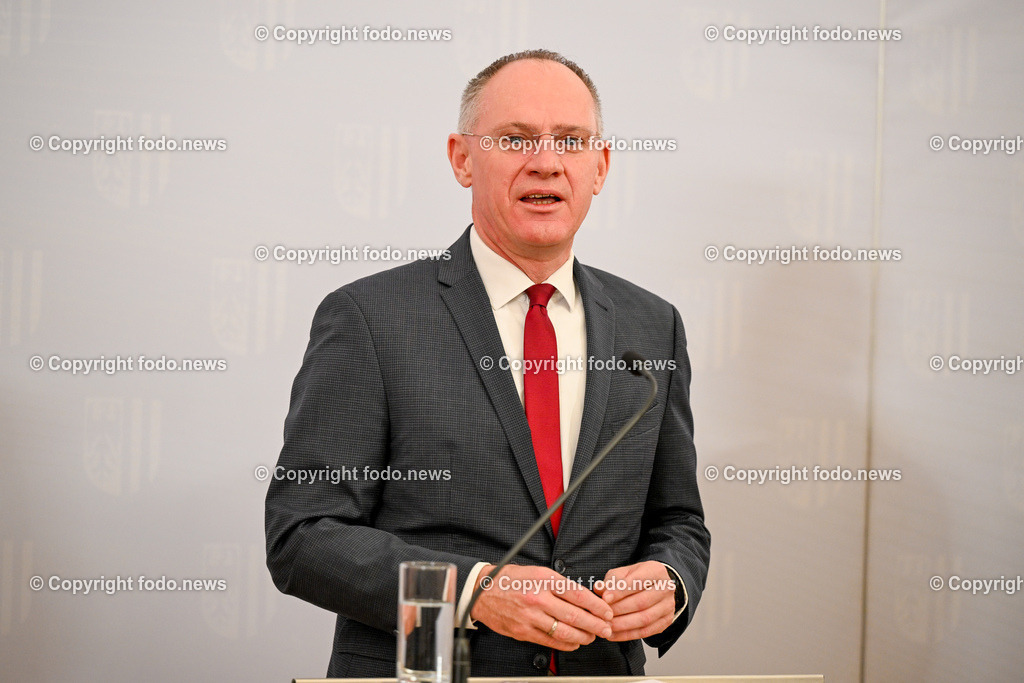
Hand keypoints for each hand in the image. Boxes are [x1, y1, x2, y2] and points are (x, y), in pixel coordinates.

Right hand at [470, 564, 613, 650]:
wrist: (481, 590)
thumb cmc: (509, 579)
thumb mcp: (536, 571)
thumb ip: (558, 583)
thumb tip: (582, 596)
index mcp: (544, 579)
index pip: (578, 594)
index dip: (596, 605)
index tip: (607, 611)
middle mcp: (538, 598)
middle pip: (575, 615)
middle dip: (596, 624)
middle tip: (607, 628)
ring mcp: (530, 617)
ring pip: (564, 631)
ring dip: (583, 636)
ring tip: (592, 636)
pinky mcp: (523, 631)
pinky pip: (550, 640)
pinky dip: (566, 643)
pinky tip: (574, 642)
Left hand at [593, 561, 676, 640]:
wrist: (658, 586)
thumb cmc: (638, 578)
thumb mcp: (624, 573)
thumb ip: (611, 580)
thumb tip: (599, 589)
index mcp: (656, 571)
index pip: (637, 581)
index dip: (620, 591)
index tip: (605, 598)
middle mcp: (666, 589)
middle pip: (641, 602)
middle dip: (619, 610)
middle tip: (603, 614)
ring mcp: (668, 606)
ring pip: (644, 619)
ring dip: (622, 624)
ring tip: (606, 626)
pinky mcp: (665, 621)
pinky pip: (646, 632)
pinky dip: (627, 635)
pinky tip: (613, 634)